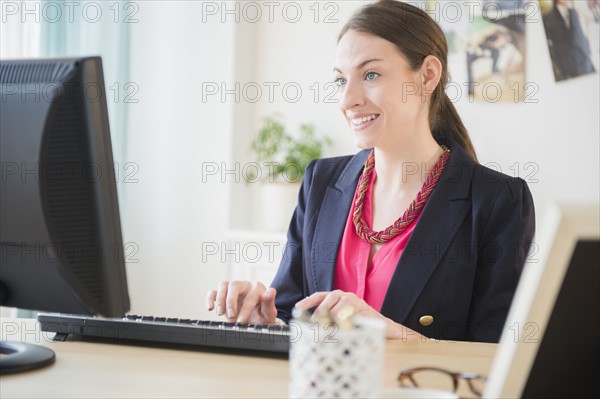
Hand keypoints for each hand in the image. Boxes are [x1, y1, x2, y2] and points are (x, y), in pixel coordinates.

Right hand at [206, 280, 276, 324]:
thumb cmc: (262, 319)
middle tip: (231, 315)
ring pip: (224, 285)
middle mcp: (245, 285)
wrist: (254, 325)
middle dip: (231, 301)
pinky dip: (210, 299)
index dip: (245, 308)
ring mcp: (233, 290)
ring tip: (220, 313)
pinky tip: (210, 308)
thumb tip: (271, 291)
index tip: (241, 321)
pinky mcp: (223, 296)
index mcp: (258, 288)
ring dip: (221, 300)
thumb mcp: (268, 315)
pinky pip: (213, 292)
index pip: (250, 295)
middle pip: (235, 284)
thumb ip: (269, 303)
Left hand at [295, 290, 424, 339]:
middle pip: (326, 299)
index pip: (319, 296)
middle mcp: (344, 295)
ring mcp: (354, 300)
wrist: (383, 327)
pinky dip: (342, 321)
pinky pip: (347, 313)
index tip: (297, 308)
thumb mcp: (341, 322)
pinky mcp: (361, 307)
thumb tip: (312, 328)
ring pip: (336, 307)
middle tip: (314, 324)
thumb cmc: (360, 324)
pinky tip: (342, 327)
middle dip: (319, 312)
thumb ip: (328, 321)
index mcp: (337, 297)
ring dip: (331, 320)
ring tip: (329, 330)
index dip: (308, 301)